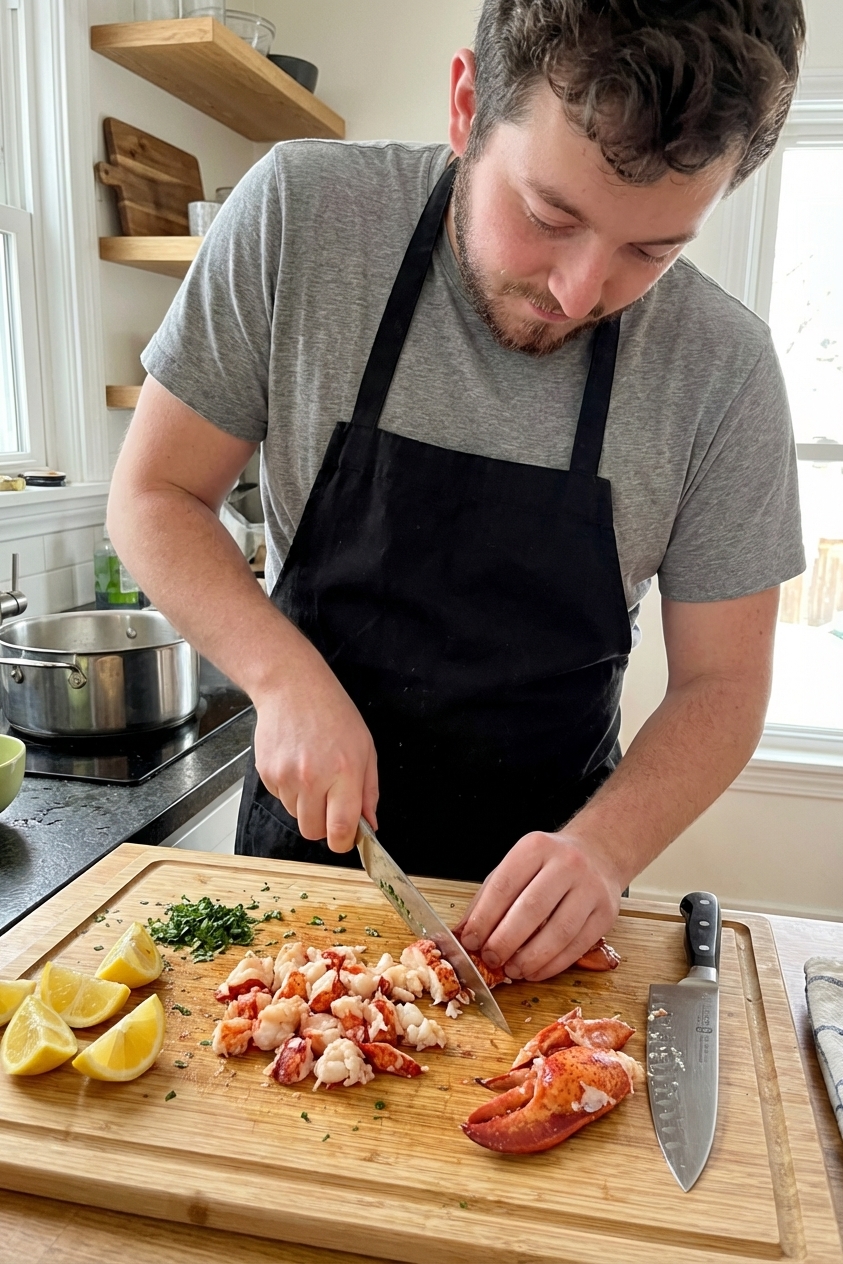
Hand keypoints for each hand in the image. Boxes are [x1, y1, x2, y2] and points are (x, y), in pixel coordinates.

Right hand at [252, 651, 377, 853]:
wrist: (292, 688)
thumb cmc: (332, 714)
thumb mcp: (365, 749)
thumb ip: (368, 791)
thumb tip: (369, 824)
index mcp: (344, 772)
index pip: (341, 829)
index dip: (343, 842)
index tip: (346, 839)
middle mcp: (313, 778)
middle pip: (313, 832)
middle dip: (323, 826)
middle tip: (330, 804)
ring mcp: (286, 777)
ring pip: (296, 816)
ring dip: (306, 805)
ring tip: (313, 773)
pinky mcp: (267, 773)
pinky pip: (280, 799)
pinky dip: (290, 790)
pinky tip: (296, 764)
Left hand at [454, 831, 621, 981]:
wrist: (598, 853)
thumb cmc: (548, 865)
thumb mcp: (515, 868)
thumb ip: (487, 899)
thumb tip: (461, 934)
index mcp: (535, 847)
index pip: (504, 885)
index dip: (484, 918)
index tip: (470, 941)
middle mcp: (566, 864)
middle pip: (532, 909)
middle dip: (506, 940)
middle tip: (490, 959)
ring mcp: (590, 888)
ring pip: (558, 932)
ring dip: (531, 958)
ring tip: (512, 970)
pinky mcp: (606, 913)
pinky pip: (577, 946)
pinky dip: (553, 965)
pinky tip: (535, 971)